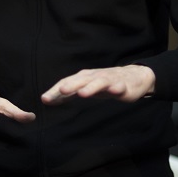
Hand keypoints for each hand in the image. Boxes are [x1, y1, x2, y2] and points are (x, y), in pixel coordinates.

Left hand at [40, 65, 154, 104]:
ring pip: (99, 83)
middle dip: (71, 85)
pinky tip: (114, 91)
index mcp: (83, 77)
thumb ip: (66, 94)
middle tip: (61, 91)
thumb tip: (46, 99)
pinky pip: (119, 86)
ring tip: (83, 93)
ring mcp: (109, 80)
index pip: (67, 82)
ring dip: (91, 87)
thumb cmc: (103, 84)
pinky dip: (116, 88)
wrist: (132, 77)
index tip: (45, 99)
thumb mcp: (84, 88)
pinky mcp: (123, 85)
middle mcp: (94, 76)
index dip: (56, 91)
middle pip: (81, 80)